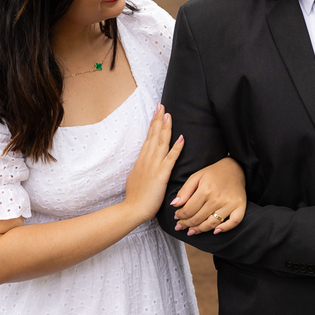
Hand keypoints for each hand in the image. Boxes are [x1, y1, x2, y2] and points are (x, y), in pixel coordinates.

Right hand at [123, 105, 184, 223]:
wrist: (132, 210)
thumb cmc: (135, 197)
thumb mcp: (136, 177)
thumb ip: (141, 168)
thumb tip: (144, 163)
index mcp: (141, 160)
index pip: (148, 138)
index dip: (153, 124)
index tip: (156, 112)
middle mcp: (146, 160)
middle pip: (153, 136)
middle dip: (158, 119)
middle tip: (161, 105)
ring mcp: (153, 166)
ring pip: (161, 143)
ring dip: (165, 128)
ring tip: (169, 114)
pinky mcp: (161, 175)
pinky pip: (170, 159)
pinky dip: (176, 147)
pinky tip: (181, 138)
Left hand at [172, 156, 245, 234]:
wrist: (235, 167)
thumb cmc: (213, 172)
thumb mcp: (196, 176)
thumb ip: (184, 191)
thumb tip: (174, 205)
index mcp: (205, 190)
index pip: (188, 210)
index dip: (180, 216)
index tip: (177, 217)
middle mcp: (218, 199)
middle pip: (198, 219)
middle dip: (186, 224)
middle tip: (180, 226)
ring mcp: (230, 204)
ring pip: (212, 224)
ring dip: (200, 230)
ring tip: (192, 231)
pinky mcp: (240, 206)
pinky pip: (234, 222)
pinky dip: (225, 228)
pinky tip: (215, 231)